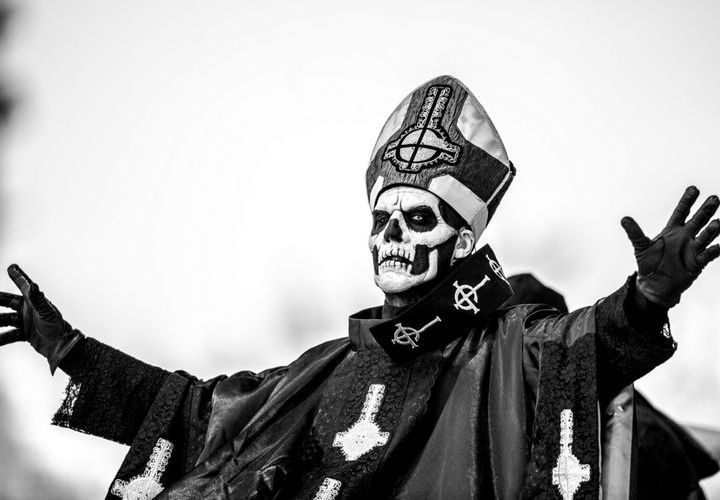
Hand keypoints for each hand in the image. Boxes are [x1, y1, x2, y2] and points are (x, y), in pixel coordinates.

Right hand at [0, 264, 82, 373]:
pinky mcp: (24, 333)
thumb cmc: (58, 326)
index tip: (12, 267)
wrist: (61, 345)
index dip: (18, 277)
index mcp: (35, 302)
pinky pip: (8, 335)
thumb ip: (38, 300)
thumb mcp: (47, 312)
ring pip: (4, 320)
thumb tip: (33, 286)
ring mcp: (25, 321)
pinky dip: (1, 339)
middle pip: (8, 302)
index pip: (24, 286)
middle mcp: (28, 310)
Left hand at [621, 186, 719, 307]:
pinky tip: (717, 245)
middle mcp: (685, 237)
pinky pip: (707, 256)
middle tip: (714, 198)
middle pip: (697, 220)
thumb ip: (635, 232)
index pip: (681, 212)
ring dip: (712, 230)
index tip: (694, 188)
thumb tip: (624, 219)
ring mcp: (692, 250)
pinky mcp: (697, 263)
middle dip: (706, 210)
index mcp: (672, 231)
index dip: (687, 201)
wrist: (654, 284)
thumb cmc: (648, 263)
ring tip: (717, 222)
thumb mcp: (640, 246)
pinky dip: (713, 251)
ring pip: (705, 236)